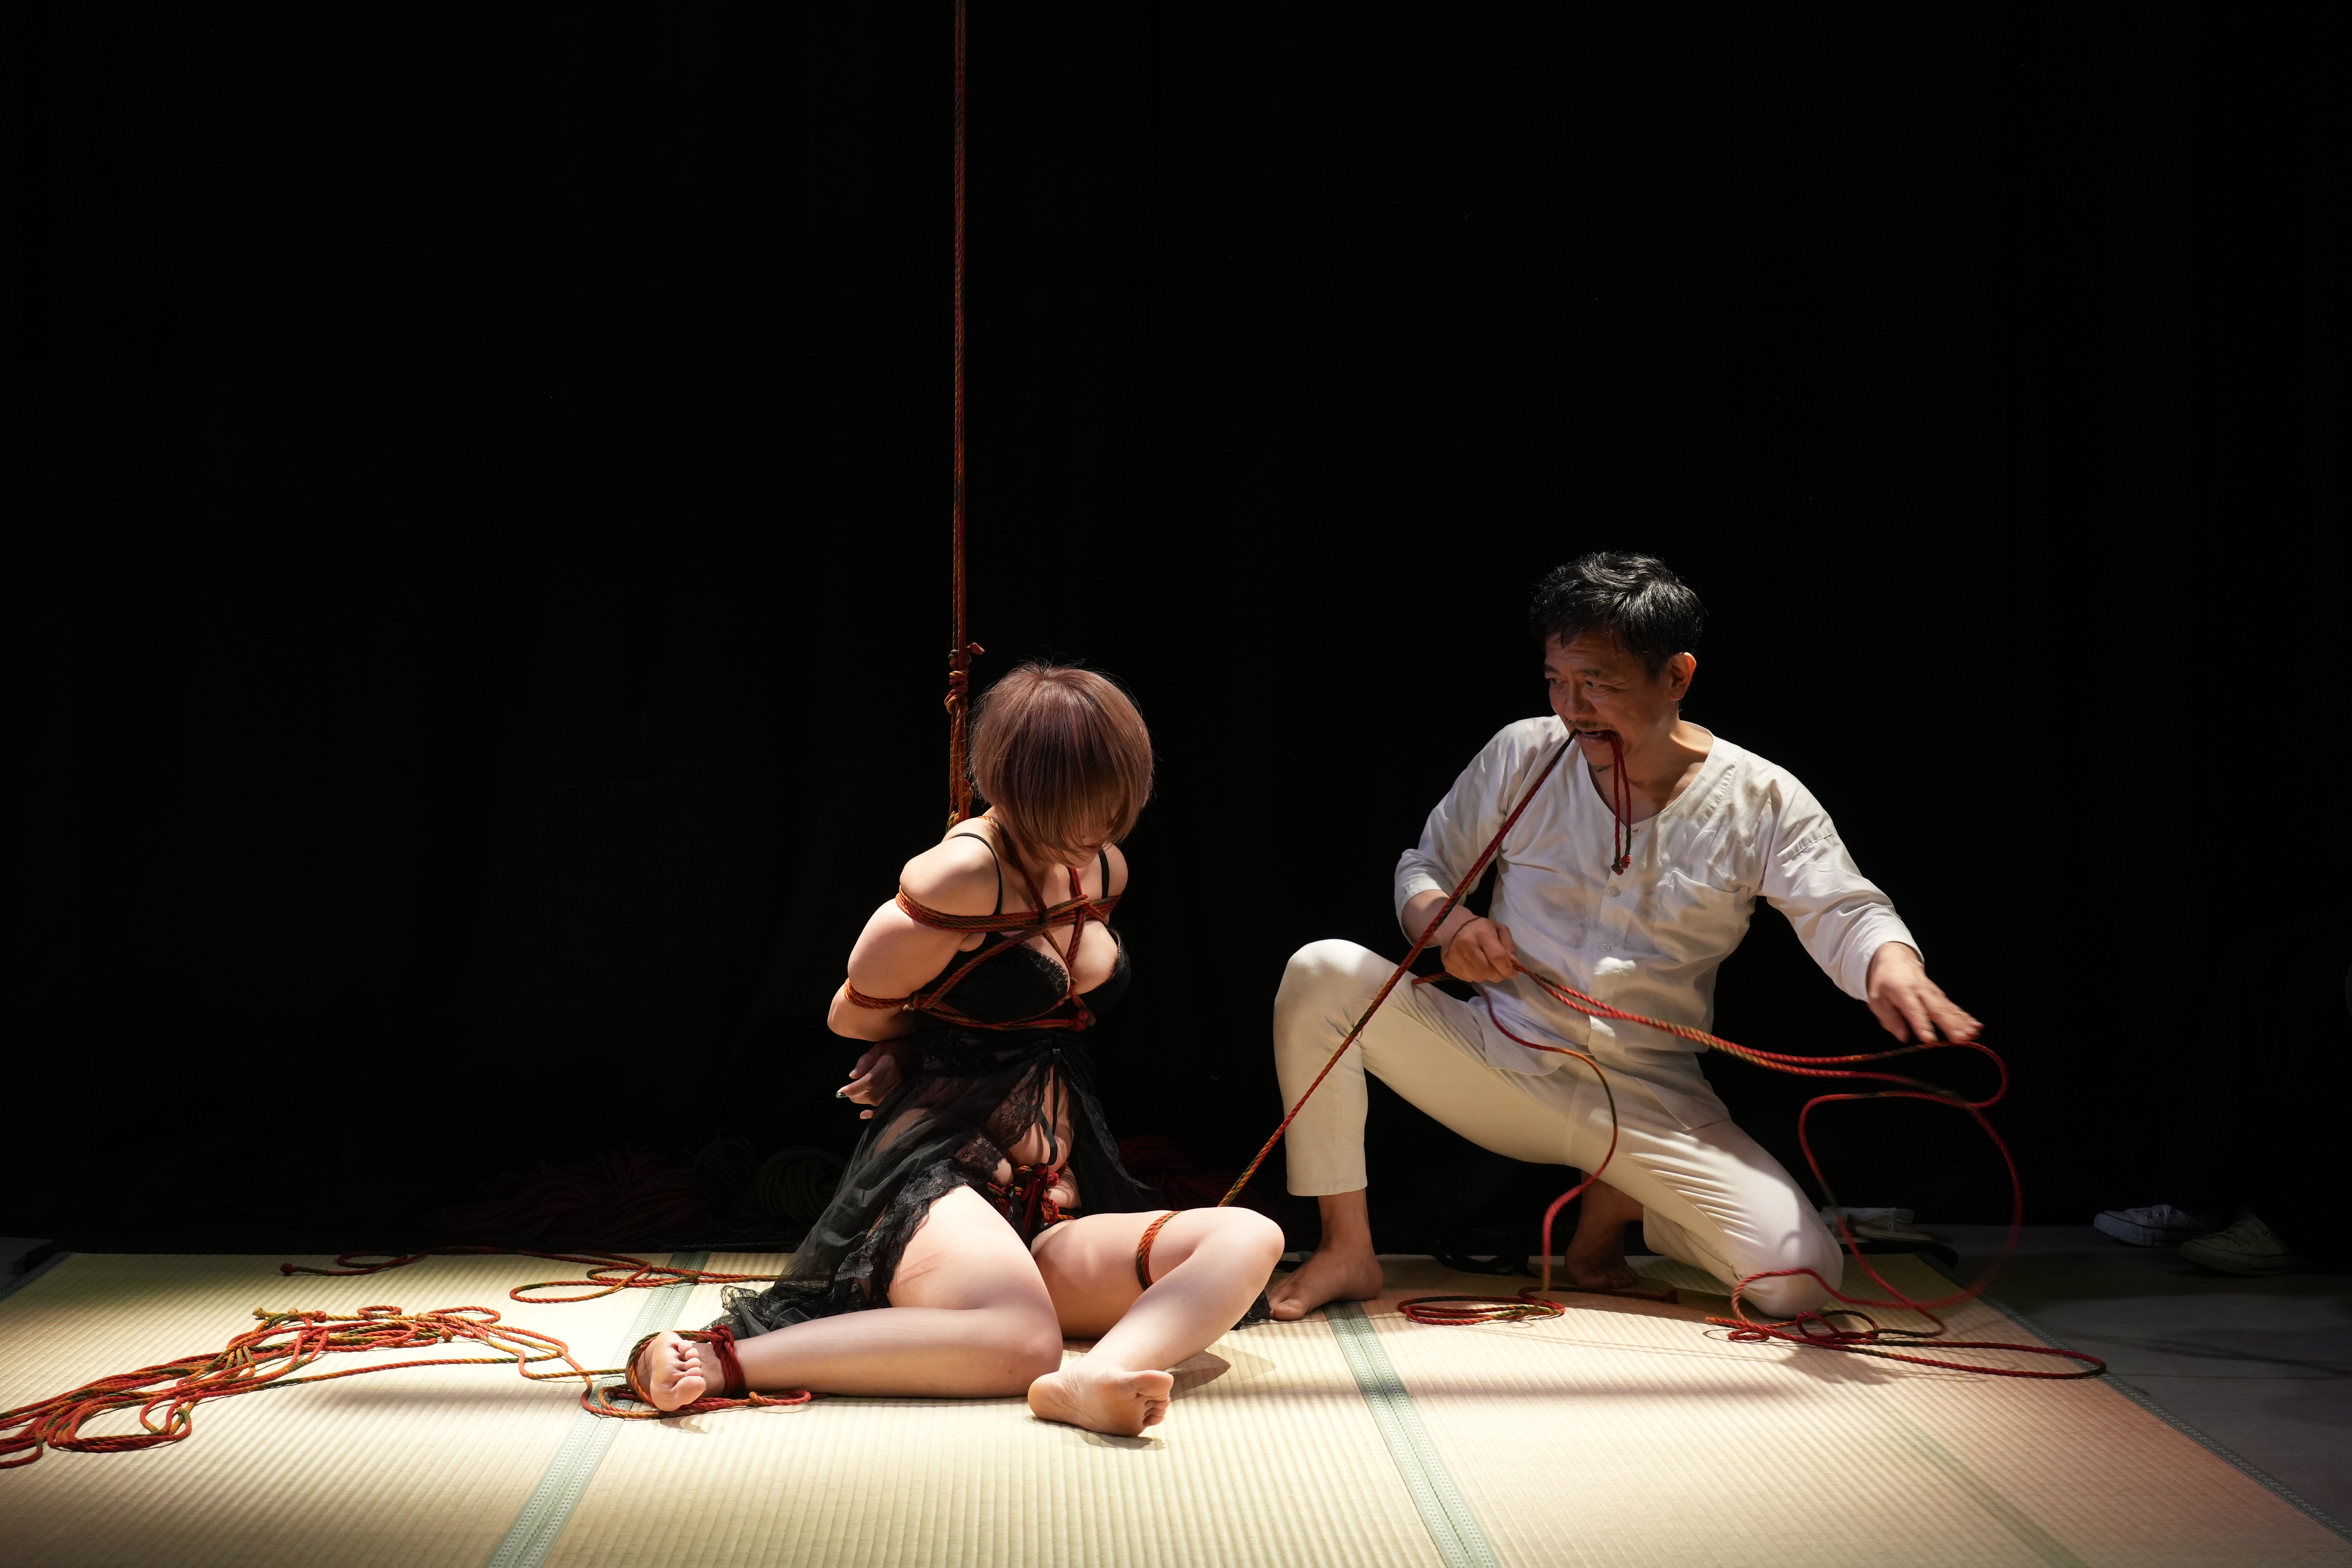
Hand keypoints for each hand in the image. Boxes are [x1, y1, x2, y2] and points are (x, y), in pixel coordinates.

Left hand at [842, 1041, 908, 1117]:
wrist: (919, 1050)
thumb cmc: (897, 1046)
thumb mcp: (880, 1047)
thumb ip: (866, 1060)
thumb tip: (852, 1076)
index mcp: (888, 1065)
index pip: (869, 1081)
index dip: (854, 1088)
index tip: (840, 1093)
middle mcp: (895, 1079)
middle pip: (872, 1094)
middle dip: (856, 1096)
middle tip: (846, 1093)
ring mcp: (900, 1088)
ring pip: (878, 1101)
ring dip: (863, 1102)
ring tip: (855, 1096)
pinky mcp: (902, 1093)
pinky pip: (888, 1106)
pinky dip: (875, 1113)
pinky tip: (865, 1114)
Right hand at [1441, 916, 1518, 983]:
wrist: (1452, 926)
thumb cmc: (1480, 928)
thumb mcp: (1499, 929)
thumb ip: (1509, 945)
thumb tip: (1513, 963)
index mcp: (1481, 932)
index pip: (1497, 957)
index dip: (1507, 969)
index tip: (1512, 972)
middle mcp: (1466, 944)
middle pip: (1488, 971)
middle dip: (1498, 975)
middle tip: (1499, 970)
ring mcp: (1455, 955)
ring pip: (1478, 978)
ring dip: (1486, 975)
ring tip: (1484, 965)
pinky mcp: (1448, 965)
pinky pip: (1468, 979)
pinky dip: (1474, 975)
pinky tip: (1473, 965)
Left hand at [1865, 943, 1980, 1043]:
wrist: (1895, 958)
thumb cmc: (1883, 983)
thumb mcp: (1877, 1000)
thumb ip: (1889, 1019)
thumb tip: (1903, 1036)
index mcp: (1902, 991)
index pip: (1913, 1009)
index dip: (1921, 1024)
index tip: (1929, 1039)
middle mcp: (1921, 991)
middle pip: (1937, 1008)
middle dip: (1950, 1024)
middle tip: (1961, 1038)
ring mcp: (1933, 992)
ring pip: (1948, 1007)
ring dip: (1962, 1021)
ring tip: (1972, 1033)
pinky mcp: (1940, 995)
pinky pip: (1953, 1006)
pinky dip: (1965, 1016)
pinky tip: (1976, 1025)